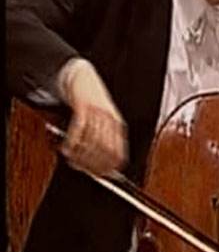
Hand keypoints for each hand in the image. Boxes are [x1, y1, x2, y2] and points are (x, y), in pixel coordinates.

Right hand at [61, 59, 126, 175]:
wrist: (83, 76)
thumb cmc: (92, 99)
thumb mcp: (104, 119)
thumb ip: (102, 137)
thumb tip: (97, 160)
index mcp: (118, 124)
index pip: (118, 152)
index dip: (109, 166)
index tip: (101, 175)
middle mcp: (110, 119)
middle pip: (105, 149)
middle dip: (93, 164)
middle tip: (83, 171)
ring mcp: (98, 113)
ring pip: (91, 141)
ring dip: (80, 155)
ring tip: (72, 161)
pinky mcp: (84, 106)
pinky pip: (78, 129)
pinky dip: (71, 142)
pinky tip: (66, 149)